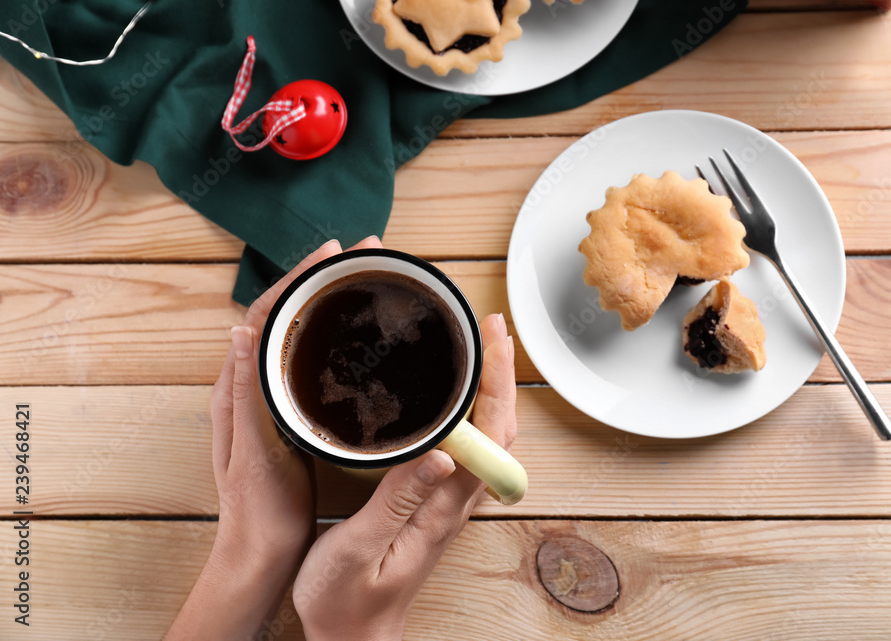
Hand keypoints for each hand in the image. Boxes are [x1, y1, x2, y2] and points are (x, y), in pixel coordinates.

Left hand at [166, 236, 383, 639]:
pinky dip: (334, 334)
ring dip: (329, 300)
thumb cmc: (260, 508)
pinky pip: (311, 360)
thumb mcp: (255, 452)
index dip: (300, 276)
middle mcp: (253, 384)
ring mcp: (274, 398)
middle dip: (322, 277)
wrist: (262, 551)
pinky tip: (360, 333)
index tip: (336, 250)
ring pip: (301, 334)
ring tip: (365, 278)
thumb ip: (247, 394)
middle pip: (286, 313)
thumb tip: (242, 331)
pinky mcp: (292, 414)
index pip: (267, 311)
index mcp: (240, 387)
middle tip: (364, 253)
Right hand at [293, 312, 516, 640]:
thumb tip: (441, 451)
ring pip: (484, 433)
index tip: (491, 335)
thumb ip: (398, 501)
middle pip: (497, 425)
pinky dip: (466, 407)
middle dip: (499, 369)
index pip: (489, 432)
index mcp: (443, 506)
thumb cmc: (347, 601)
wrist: (351, 639)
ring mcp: (447, 500)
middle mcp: (455, 499)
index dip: (496, 379)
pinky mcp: (432, 502)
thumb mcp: (360, 550)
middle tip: (487, 324)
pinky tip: (449, 393)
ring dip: (486, 385)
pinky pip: (464, 445)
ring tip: (475, 344)